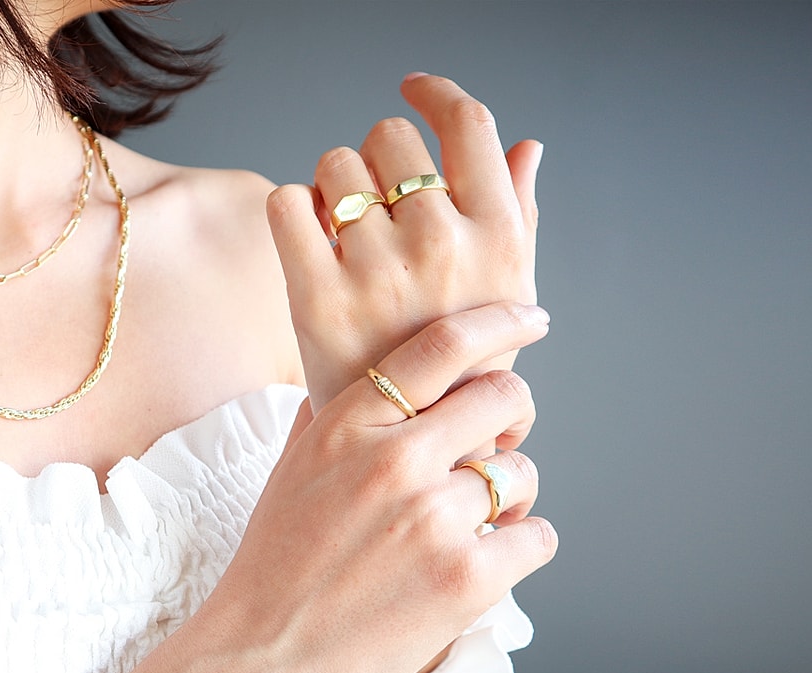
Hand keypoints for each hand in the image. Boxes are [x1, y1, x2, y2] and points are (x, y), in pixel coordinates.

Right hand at [187, 301, 557, 672]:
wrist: (254, 666)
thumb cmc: (268, 572)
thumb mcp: (288, 472)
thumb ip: (329, 417)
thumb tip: (360, 377)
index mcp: (346, 424)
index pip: (443, 345)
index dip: (500, 323)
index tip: (530, 322)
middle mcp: (393, 459)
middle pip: (504, 397)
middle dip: (514, 419)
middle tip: (500, 448)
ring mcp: (433, 518)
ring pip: (525, 474)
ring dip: (511, 498)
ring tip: (472, 528)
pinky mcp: (466, 579)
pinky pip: (536, 537)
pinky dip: (519, 549)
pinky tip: (483, 567)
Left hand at [267, 74, 542, 411]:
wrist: (410, 443)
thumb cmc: (462, 363)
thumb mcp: (507, 291)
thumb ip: (517, 213)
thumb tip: (525, 147)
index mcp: (497, 237)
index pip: (469, 123)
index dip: (437, 93)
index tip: (415, 89)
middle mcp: (441, 246)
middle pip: (392, 137)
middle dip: (379, 158)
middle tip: (379, 202)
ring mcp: (378, 272)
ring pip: (336, 164)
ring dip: (334, 186)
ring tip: (346, 231)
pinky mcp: (318, 299)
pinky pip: (286, 203)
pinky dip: (292, 210)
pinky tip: (310, 239)